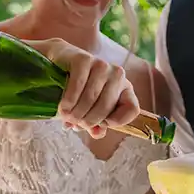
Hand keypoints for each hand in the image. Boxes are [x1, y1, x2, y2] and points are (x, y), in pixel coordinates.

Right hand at [22, 37, 140, 138]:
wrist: (60, 64)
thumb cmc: (79, 91)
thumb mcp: (90, 110)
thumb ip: (97, 125)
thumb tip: (97, 133)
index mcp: (125, 89)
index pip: (132, 109)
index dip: (117, 122)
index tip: (101, 125)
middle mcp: (118, 75)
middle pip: (107, 107)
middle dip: (88, 120)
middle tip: (75, 124)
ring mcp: (102, 66)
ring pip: (91, 98)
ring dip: (76, 113)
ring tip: (66, 117)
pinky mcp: (84, 59)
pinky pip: (78, 86)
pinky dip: (69, 101)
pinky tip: (63, 107)